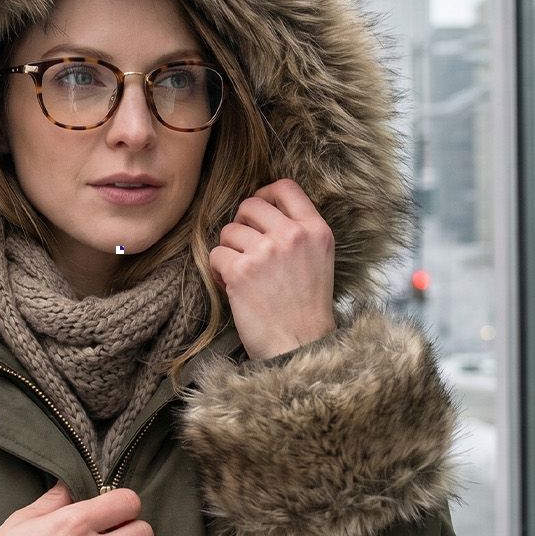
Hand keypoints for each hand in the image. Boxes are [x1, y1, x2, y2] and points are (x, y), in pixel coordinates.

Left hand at [209, 178, 336, 360]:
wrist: (301, 347)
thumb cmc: (306, 310)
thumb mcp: (318, 259)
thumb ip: (298, 232)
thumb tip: (262, 208)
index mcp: (316, 230)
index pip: (286, 187)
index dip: (265, 193)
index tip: (257, 212)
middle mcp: (293, 235)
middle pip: (251, 204)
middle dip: (241, 224)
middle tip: (245, 249)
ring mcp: (267, 251)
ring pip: (229, 230)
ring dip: (229, 251)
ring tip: (241, 274)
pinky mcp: (242, 270)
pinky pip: (216, 254)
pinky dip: (217, 271)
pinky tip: (230, 286)